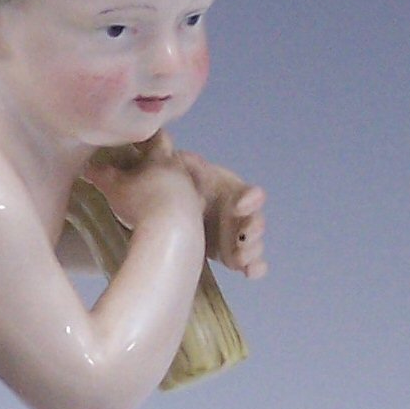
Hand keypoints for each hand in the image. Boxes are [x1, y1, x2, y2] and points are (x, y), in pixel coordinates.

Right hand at [81, 133, 201, 234]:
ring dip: (164, 182)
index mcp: (161, 157)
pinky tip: (162, 211)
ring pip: (177, 178)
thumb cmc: (141, 202)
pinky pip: (184, 200)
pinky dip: (173, 201)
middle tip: (136, 169)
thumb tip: (87, 166)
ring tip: (147, 192)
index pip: (158, 136)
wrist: (171, 230)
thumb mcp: (113, 187)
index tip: (134, 140)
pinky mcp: (196, 208)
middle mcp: (180, 168)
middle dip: (154, 162)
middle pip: (168, 158)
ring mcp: (190, 188)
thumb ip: (101, 175)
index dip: (147, 136)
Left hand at [173, 151, 267, 277]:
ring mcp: (237, 235)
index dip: (250, 199)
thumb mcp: (169, 171)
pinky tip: (251, 272)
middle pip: (256, 220)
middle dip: (254, 229)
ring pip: (254, 243)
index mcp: (230, 192)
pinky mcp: (232, 255)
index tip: (240, 206)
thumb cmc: (172, 189)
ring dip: (253, 250)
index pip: (250, 194)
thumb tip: (153, 135)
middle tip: (245, 237)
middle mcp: (238, 213)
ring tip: (242, 259)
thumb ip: (167, 156)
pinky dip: (254, 267)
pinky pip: (250, 263)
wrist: (167, 215)